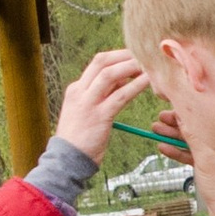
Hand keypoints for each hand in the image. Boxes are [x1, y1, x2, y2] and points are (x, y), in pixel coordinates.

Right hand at [54, 45, 154, 160]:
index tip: (135, 56)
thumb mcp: (86, 110)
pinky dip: (136, 86)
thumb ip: (101, 94)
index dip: (119, 56)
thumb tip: (123, 80)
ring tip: (148, 65)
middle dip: (125, 55)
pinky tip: (148, 82)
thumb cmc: (80, 138)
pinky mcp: (99, 116)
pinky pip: (120, 96)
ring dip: (131, 67)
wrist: (66, 160)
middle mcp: (80, 91)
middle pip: (102, 62)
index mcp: (76, 89)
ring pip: (110, 75)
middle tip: (144, 56)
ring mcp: (88, 103)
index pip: (98, 63)